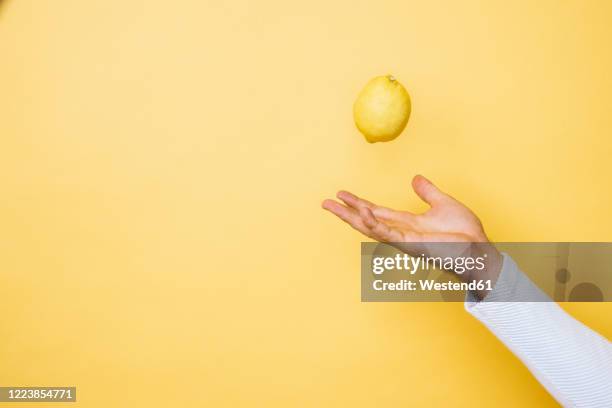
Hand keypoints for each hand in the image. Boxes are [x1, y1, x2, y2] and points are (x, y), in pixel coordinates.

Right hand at [322, 175, 501, 297]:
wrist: (479, 250)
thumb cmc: (465, 234)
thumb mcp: (443, 204)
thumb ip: (428, 192)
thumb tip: (416, 178)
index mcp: (407, 224)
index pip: (377, 212)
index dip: (359, 203)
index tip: (342, 194)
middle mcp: (401, 233)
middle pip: (366, 221)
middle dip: (345, 213)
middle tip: (325, 202)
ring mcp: (404, 240)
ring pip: (370, 228)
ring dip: (351, 217)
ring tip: (334, 205)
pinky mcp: (411, 245)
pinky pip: (387, 233)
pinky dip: (373, 223)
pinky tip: (361, 212)